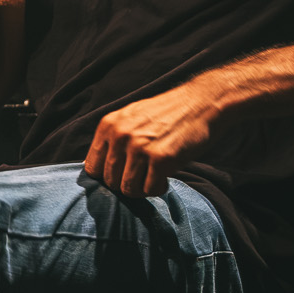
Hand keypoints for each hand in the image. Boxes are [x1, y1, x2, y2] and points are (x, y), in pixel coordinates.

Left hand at [83, 81, 224, 199]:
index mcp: (108, 125)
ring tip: (154, 177)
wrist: (201, 102)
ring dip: (142, 189)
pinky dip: (158, 188)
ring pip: (128, 189)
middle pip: (110, 181)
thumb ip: (113, 139)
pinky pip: (150, 189)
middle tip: (143, 177)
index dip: (107, 177)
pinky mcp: (161, 158)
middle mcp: (120, 136)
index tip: (122, 175)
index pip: (92, 168)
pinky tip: (165, 177)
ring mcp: (140, 147)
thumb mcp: (130, 118)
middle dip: (126, 184)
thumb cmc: (166, 114)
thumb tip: (95, 168)